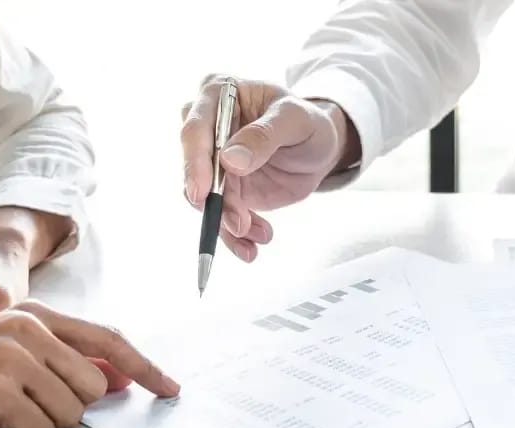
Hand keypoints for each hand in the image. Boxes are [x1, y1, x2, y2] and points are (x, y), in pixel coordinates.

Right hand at [0, 300, 179, 427]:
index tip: (171, 388)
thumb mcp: (11, 360)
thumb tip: (117, 380)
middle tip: (19, 405)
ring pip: (69, 414)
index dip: (144, 367)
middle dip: (64, 408)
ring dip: (37, 424)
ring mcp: (12, 356)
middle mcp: (28, 328)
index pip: (108, 339)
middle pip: (92, 390)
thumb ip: (63, 364)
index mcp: (35, 316)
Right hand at [180, 75, 359, 261]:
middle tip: (238, 222)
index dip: (194, 162)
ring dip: (228, 222)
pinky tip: (253, 246)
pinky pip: (221, 215)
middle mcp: (207, 126)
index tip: (202, 193)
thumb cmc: (308, 123)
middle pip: (194, 166)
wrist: (320, 149)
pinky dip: (235, 235)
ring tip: (257, 235)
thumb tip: (230, 160)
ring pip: (206, 197)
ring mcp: (213, 161)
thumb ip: (265, 136)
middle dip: (215, 200)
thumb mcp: (296, 121)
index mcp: (219, 93)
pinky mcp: (223, 189)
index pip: (196, 128)